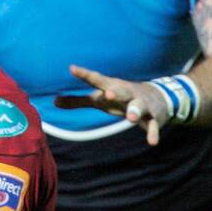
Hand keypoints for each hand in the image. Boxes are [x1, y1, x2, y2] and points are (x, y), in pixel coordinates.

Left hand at [53, 64, 173, 145]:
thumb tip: (54, 102)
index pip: (96, 80)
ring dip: (135, 111)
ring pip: (139, 106)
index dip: (84, 74)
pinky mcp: (152, 116)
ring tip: (131, 118)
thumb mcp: (98, 99)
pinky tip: (152, 142)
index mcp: (111, 87)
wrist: (157, 96)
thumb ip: (77, 101)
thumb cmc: (119, 97)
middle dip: (114, 92)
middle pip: (120, 91)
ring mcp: (140, 104)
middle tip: (106, 94)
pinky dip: (153, 132)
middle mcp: (126, 93)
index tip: (71, 68)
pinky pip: (153, 125)